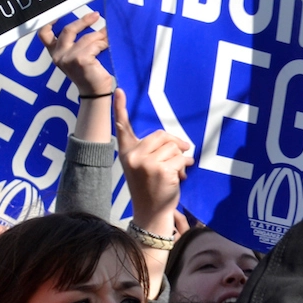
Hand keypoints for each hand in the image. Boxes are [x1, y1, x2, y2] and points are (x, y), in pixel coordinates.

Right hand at [38, 11, 113, 95]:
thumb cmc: (88, 73)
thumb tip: (91, 19)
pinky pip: (94, 45)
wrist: (95, 92)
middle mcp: (58, 56)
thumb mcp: (77, 55)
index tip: (59, 13)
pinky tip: (107, 46)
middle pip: (68, 30)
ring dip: (100, 36)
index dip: (49, 21)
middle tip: (95, 15)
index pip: (44, 34)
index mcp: (55, 53)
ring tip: (107, 37)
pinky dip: (103, 43)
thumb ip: (77, 40)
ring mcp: (68, 58)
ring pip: (87, 38)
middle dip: (83, 21)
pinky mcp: (80, 60)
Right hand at [113, 89, 192, 237]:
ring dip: (181, 158)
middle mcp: (133, 155)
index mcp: (126, 152)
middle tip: (182, 154)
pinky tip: (181, 177)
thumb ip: (153, 151)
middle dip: (175, 144)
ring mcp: (146, 163)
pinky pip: (181, 158)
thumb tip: (177, 142)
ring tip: (178, 171)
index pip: (122, 127)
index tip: (117, 89)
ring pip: (173, 147)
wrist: (151, 213)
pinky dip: (185, 166)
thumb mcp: (143, 167)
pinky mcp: (161, 170)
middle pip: (161, 135)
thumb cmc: (151, 188)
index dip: (119, 107)